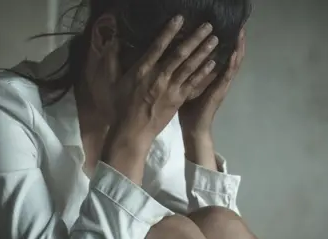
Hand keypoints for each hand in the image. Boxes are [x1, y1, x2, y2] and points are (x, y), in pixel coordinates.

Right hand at [101, 16, 219, 183]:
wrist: (133, 131)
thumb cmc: (121, 106)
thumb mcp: (112, 82)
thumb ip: (112, 60)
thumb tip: (112, 41)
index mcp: (142, 70)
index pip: (158, 46)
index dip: (169, 31)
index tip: (180, 18)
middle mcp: (159, 76)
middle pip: (180, 54)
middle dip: (195, 38)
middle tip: (208, 25)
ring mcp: (171, 88)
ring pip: (190, 67)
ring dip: (203, 52)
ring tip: (215, 39)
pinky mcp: (178, 99)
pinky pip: (193, 83)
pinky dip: (203, 72)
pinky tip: (213, 62)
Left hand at [179, 29, 245, 168]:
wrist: (193, 128)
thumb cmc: (188, 108)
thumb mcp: (187, 84)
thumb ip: (187, 71)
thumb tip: (177, 55)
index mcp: (212, 76)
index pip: (222, 55)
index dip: (227, 42)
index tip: (227, 27)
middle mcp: (220, 79)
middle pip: (231, 55)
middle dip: (235, 40)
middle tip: (239, 25)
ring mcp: (222, 85)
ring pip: (233, 63)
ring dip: (238, 48)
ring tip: (241, 33)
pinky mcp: (220, 91)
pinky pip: (228, 75)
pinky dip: (232, 63)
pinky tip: (235, 53)